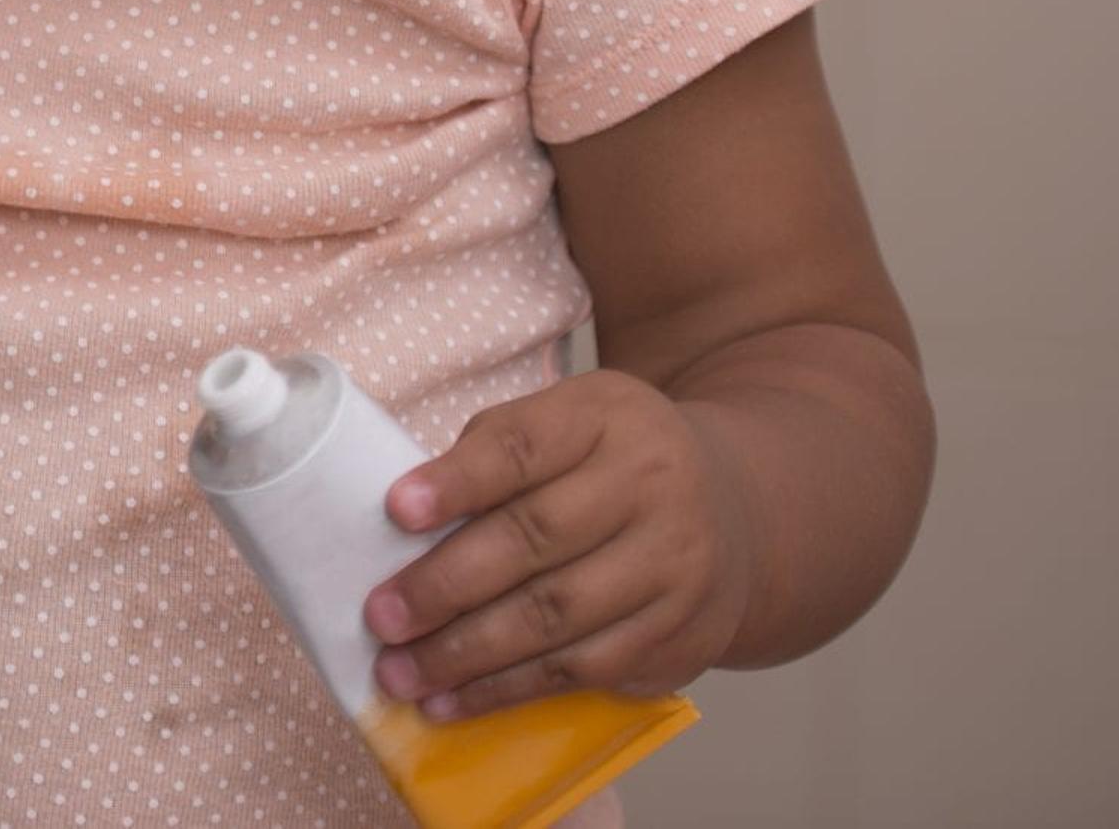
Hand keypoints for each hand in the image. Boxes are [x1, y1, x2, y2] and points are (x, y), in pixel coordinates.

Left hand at [363, 369, 754, 719]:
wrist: (737, 509)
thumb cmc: (611, 462)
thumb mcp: (567, 419)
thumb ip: (497, 452)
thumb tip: (405, 518)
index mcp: (606, 418)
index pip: (524, 447)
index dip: (459, 481)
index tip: (396, 510)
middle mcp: (652, 489)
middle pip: (537, 540)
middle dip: (447, 585)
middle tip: (381, 618)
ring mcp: (674, 568)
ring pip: (558, 618)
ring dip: (469, 655)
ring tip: (402, 674)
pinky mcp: (680, 638)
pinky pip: (585, 671)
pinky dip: (511, 690)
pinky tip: (455, 701)